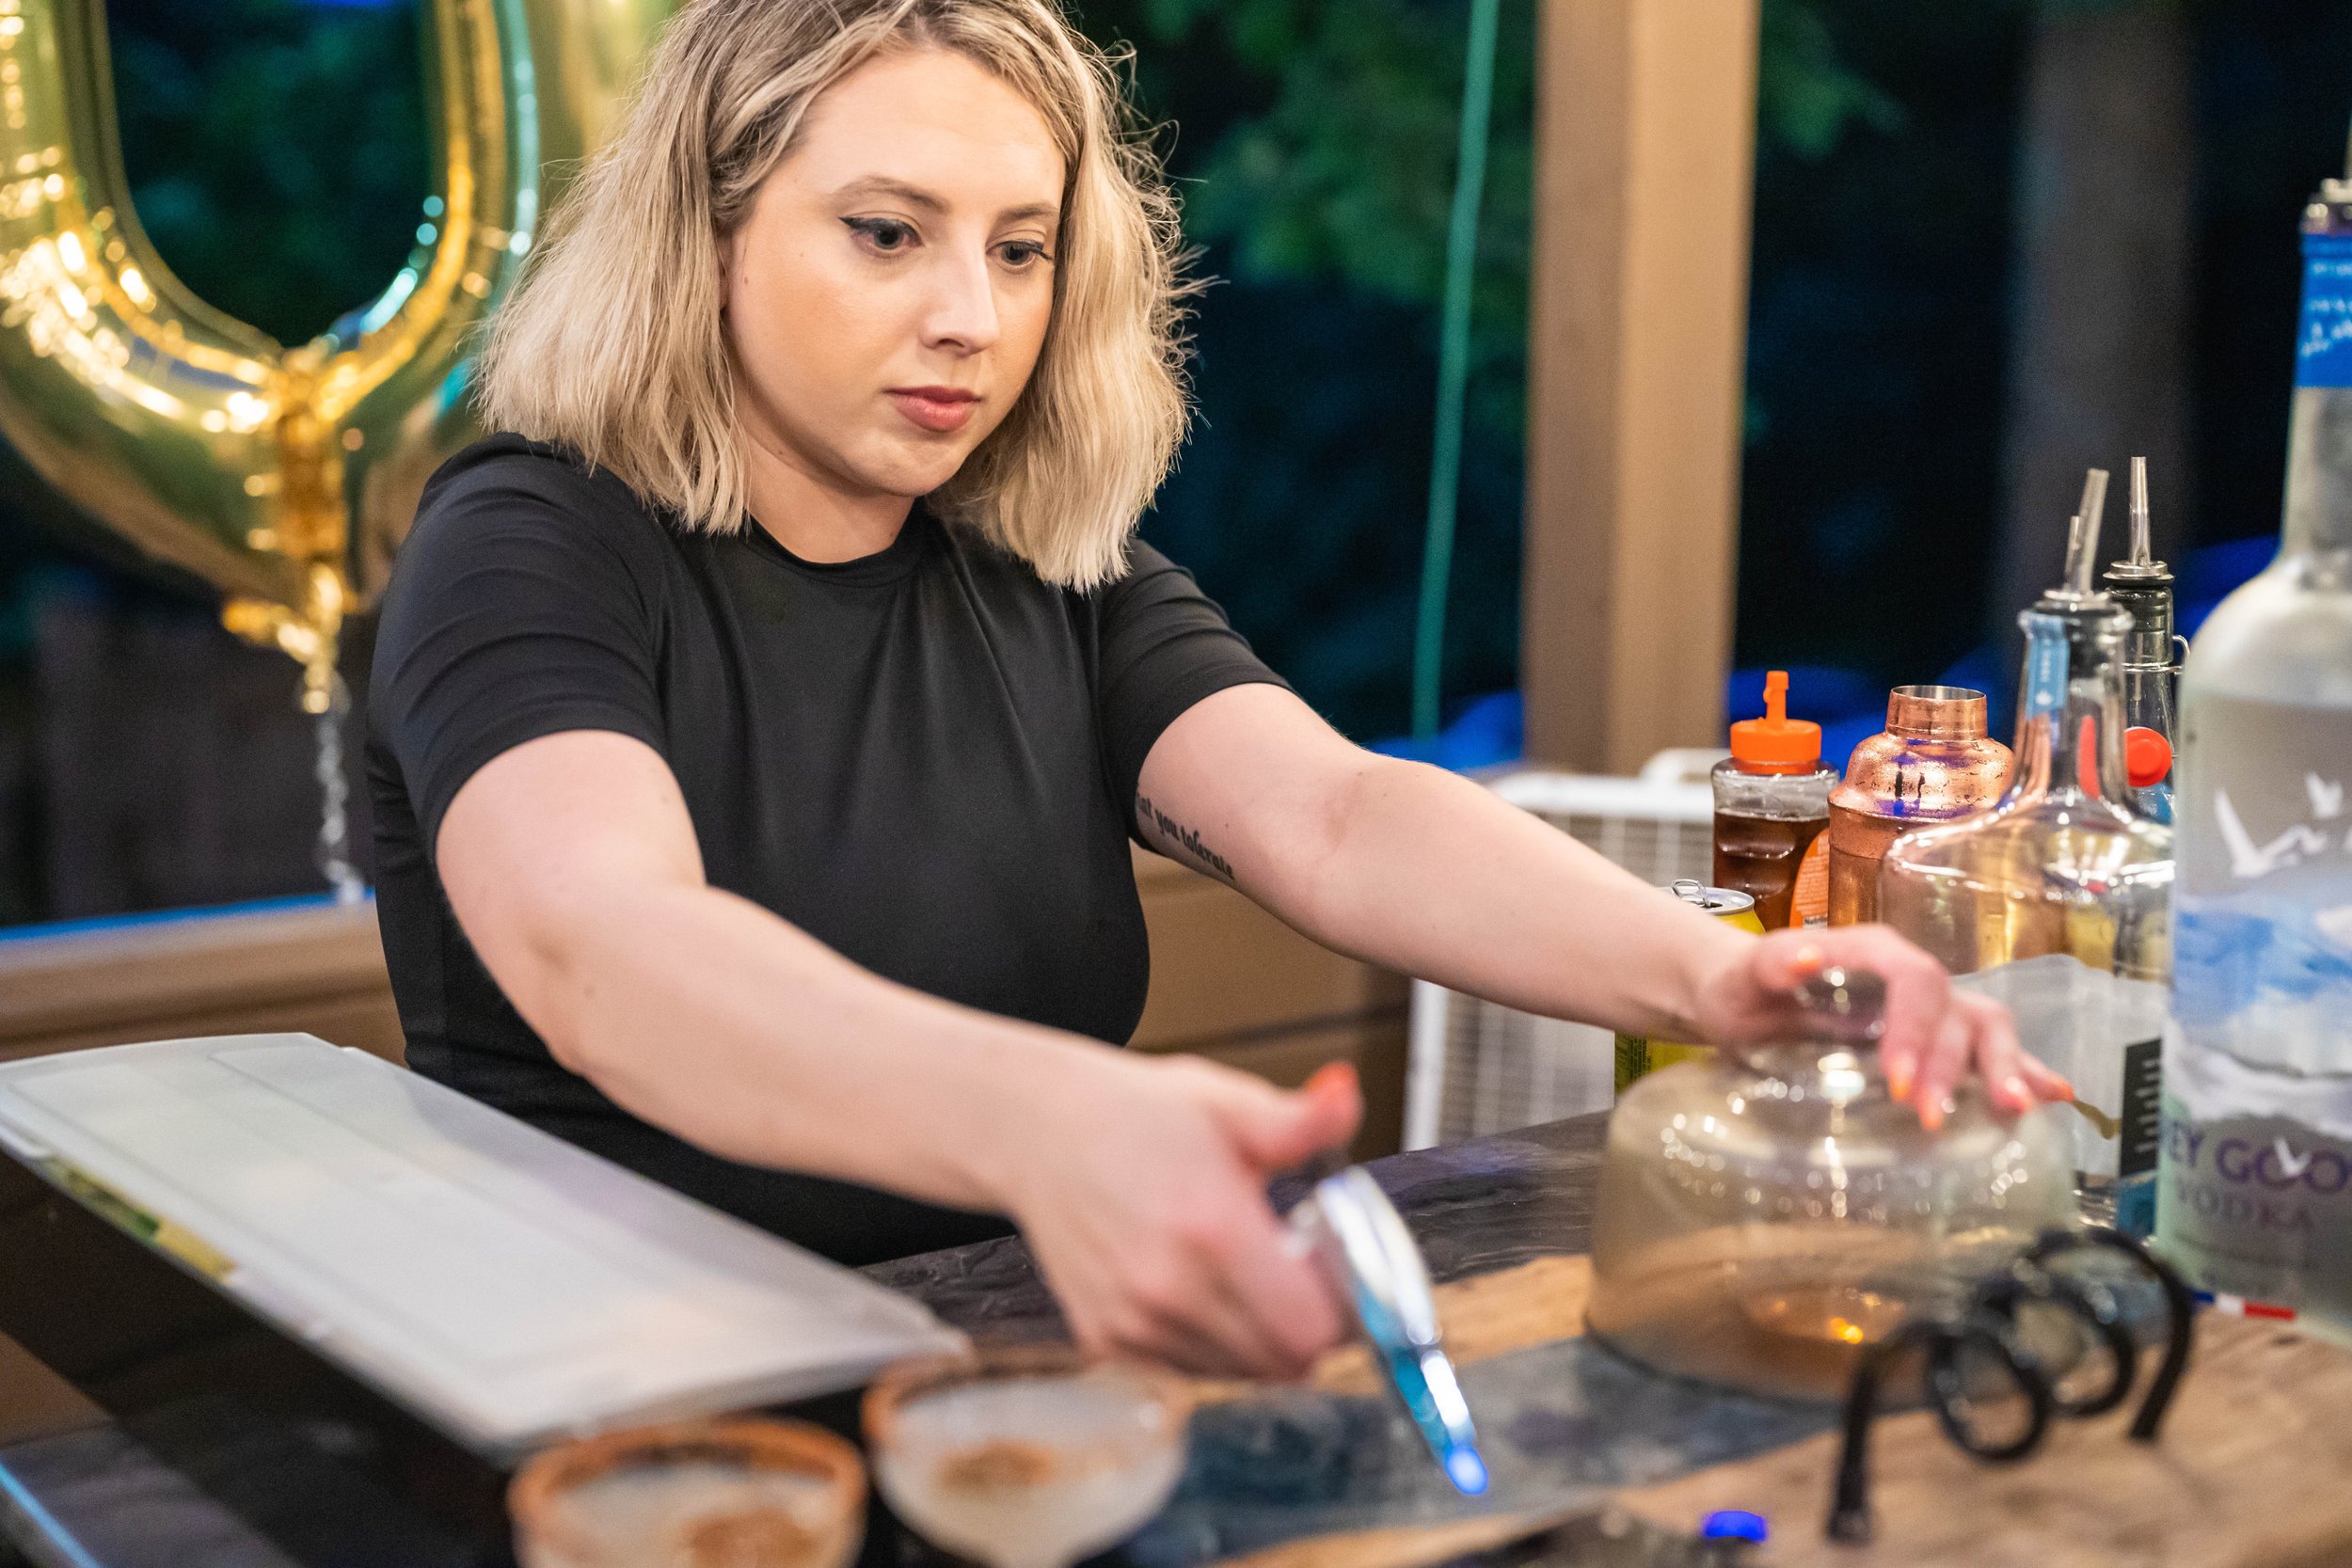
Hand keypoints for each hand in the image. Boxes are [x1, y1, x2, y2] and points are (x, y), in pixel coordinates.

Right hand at [999, 1053, 1362, 1378]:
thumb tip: (1348, 1094)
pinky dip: (1213, 1346)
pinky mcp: (1106, 1339)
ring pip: (1239, 1374)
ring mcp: (1133, 1323)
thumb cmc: (1135, 1114)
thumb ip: (1299, 1118)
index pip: (1312, 1329)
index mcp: (1214, 1231)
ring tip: (1247, 1276)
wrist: (1035, 1132)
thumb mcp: (1225, 1104)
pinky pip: (1189, 1371)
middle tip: (1298, 1274)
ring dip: (1260, 1340)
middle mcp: (1170, 1290)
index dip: (1343, 1307)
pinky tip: (1204, 1290)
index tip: (1336, 1271)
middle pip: (1284, 1364)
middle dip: (1307, 1326)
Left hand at [1691, 925, 2073, 1127]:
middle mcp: (1913, 977)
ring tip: (2014, 1109)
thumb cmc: (1744, 985)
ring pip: (1986, 1029)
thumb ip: (1773, 963)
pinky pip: (1989, 1051)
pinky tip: (2054, 1095)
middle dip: (1953, 1066)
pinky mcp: (1934, 1043)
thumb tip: (1806, 957)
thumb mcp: (1747, 973)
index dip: (1915, 1029)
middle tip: (1930, 1119)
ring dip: (2002, 1069)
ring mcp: (1930, 1010)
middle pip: (1958, 1011)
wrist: (1740, 998)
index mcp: (1876, 952)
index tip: (1895, 1082)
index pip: (1916, 981)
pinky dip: (2024, 1069)